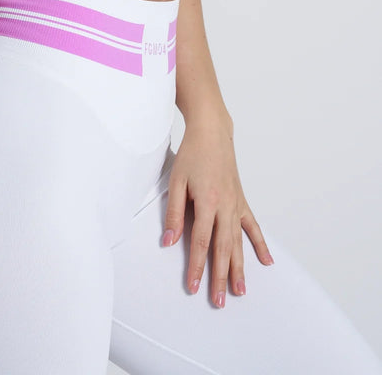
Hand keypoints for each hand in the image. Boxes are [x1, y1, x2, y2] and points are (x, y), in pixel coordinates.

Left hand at [162, 115, 273, 306]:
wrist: (212, 133)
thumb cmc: (192, 155)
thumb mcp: (176, 181)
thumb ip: (173, 213)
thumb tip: (168, 242)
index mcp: (207, 201)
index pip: (200, 241)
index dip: (195, 266)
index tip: (192, 286)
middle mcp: (225, 206)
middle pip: (222, 248)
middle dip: (220, 276)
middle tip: (218, 301)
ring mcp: (236, 205)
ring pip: (238, 242)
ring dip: (239, 268)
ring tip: (240, 291)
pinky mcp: (241, 201)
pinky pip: (252, 226)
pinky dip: (260, 245)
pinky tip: (266, 262)